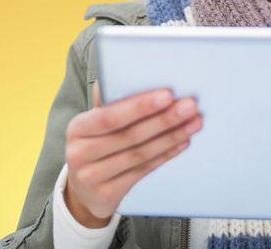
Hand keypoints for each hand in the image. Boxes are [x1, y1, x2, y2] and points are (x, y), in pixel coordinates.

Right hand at [64, 82, 201, 227]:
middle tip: (189, 106)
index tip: (167, 94)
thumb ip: (110, 103)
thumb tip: (135, 75)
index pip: (109, 116)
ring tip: (194, 122)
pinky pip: (143, 171)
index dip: (139, 106)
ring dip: (170, 137)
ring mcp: (92, 177)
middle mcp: (79, 153)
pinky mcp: (107, 194)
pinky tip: (182, 142)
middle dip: (163, 119)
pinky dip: (165, 155)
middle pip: (128, 136)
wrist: (83, 190)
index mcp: (76, 128)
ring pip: (139, 154)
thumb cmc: (95, 145)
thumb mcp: (94, 124)